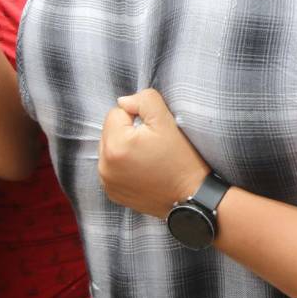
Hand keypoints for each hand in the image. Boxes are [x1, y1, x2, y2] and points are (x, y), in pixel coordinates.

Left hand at [98, 88, 210, 217]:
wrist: (191, 197)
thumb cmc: (181, 159)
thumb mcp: (167, 121)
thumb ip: (145, 100)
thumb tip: (124, 101)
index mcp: (116, 145)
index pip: (116, 112)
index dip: (137, 116)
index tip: (154, 131)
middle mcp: (105, 166)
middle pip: (110, 131)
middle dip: (128, 132)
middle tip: (152, 145)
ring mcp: (107, 182)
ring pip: (110, 148)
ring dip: (124, 148)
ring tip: (148, 158)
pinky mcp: (113, 193)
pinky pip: (112, 167)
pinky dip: (124, 166)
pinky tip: (143, 170)